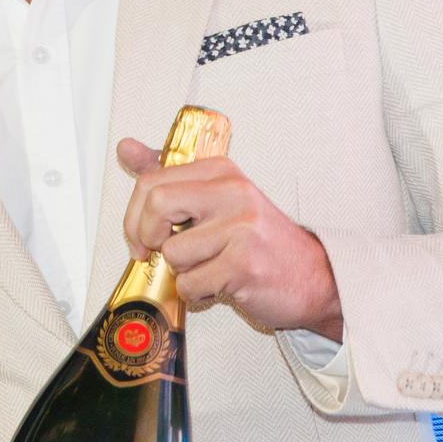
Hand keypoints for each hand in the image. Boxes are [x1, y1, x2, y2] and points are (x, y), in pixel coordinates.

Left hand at [118, 138, 343, 338]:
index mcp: (221, 172)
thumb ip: (169, 175)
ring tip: (209, 268)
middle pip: (156, 205)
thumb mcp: (215, 198)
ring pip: (172, 253)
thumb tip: (127, 148)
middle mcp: (233, 192)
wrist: (316, 278)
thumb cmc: (260, 241)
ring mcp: (241, 227)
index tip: (140, 235)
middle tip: (158, 252)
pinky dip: (197, 293)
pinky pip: (190, 283)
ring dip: (182, 272)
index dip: (133, 214)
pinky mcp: (245, 264)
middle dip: (146, 236)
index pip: (151, 180)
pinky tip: (221, 284)